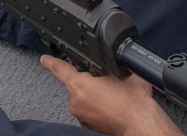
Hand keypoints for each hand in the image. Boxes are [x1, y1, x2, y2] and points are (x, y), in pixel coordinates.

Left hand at [41, 56, 183, 135]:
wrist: (142, 126)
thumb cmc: (134, 103)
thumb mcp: (126, 73)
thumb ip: (116, 64)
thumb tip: (119, 59)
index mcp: (80, 86)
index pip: (60, 69)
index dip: (51, 62)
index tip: (45, 59)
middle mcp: (76, 103)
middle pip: (77, 85)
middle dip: (90, 81)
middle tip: (108, 83)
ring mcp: (81, 117)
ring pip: (84, 99)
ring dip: (95, 96)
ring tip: (114, 97)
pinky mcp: (88, 127)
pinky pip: (90, 112)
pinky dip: (98, 108)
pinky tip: (112, 107)